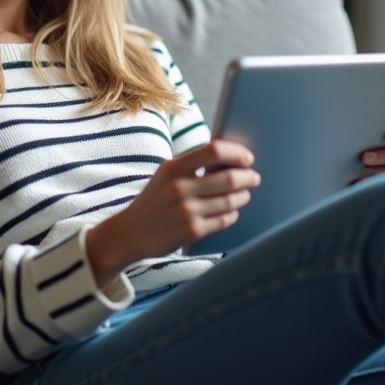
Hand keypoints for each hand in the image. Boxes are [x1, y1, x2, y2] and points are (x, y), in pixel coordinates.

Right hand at [85, 140, 259, 284]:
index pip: (214, 151)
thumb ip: (192, 165)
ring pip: (231, 200)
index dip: (236, 152)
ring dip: (243, 196)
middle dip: (248, 177)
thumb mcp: (165, 175)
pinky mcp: (192, 231)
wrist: (130, 233)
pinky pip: (225, 219)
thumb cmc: (154, 200)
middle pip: (229, 178)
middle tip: (254, 177)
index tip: (247, 157)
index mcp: (173, 168)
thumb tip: (230, 157)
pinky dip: (233, 214)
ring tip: (244, 194)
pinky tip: (231, 211)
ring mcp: (187, 211)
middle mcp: (180, 188)